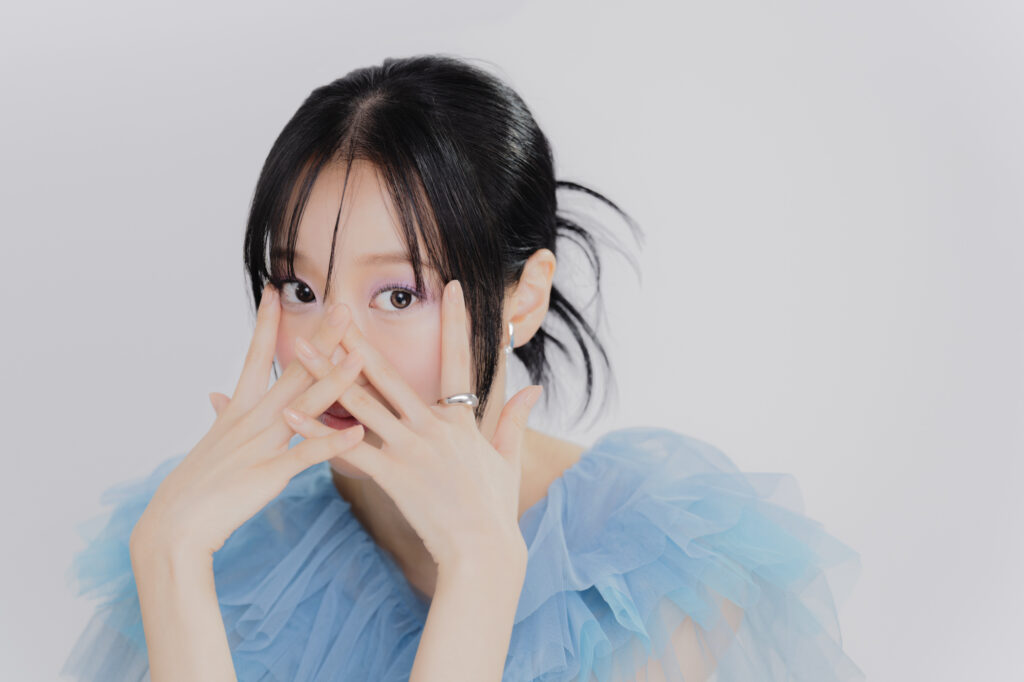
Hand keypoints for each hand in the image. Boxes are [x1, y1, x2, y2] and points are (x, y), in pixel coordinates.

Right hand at [130, 284, 367, 558]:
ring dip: (334, 380)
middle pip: (291, 371)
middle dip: (318, 338)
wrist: (174, 526)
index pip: (256, 356)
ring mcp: (261, 444)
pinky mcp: (268, 474)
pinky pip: (304, 455)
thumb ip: (223, 415)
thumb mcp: (212, 441)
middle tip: (343, 307)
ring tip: (360, 357)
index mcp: (239, 409)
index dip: (266, 323)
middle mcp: (252, 419)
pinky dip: (330, 444)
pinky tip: (356, 434)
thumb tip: (217, 394)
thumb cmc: (197, 486)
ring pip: (303, 405)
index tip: (275, 289)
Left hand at [283, 279, 542, 570]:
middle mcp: (432, 427)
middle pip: (390, 376)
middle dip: (360, 341)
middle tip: (337, 311)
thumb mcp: (508, 459)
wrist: (482, 550)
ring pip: (362, 403)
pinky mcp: (390, 476)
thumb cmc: (495, 508)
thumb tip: (534, 389)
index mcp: (460, 420)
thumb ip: (514, 420)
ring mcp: (409, 450)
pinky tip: (292, 415)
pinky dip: (317, 433)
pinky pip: (347, 450)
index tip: (450, 288)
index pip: (459, 360)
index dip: (456, 322)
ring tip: (301, 350)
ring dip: (328, 375)